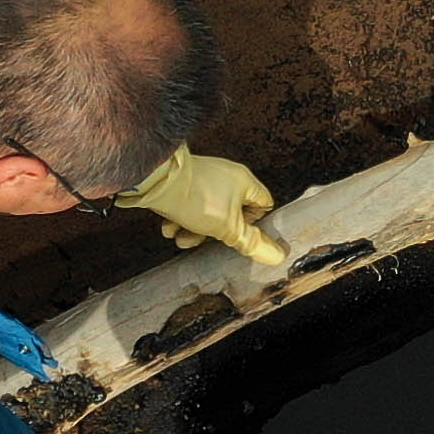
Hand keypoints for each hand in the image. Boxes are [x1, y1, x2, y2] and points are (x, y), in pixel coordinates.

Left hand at [116, 147, 288, 270]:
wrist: (155, 181)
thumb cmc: (196, 198)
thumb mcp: (228, 228)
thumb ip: (252, 242)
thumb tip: (278, 256)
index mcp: (244, 182)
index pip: (263, 204)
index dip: (255, 224)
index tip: (241, 236)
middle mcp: (225, 177)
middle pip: (231, 214)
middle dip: (214, 233)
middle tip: (204, 239)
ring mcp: (202, 179)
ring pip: (206, 213)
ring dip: (193, 230)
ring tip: (180, 236)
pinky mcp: (183, 183)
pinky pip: (188, 205)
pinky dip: (179, 219)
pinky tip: (169, 226)